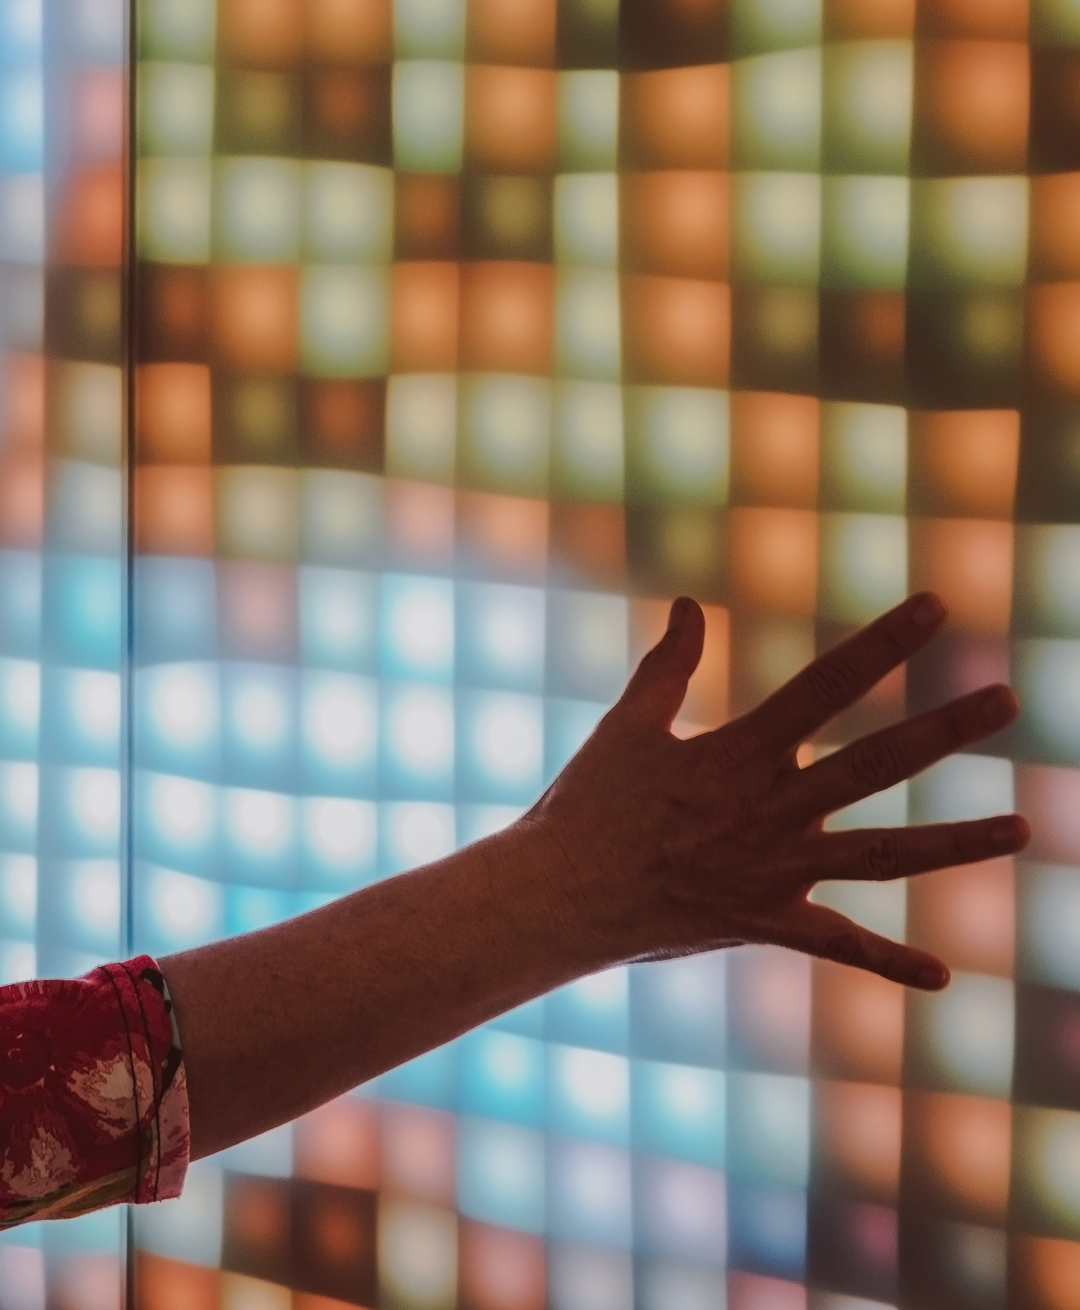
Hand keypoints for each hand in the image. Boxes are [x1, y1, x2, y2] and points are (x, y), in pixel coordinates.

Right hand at [518, 592, 1026, 989]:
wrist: (559, 893)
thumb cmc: (587, 805)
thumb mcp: (626, 727)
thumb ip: (667, 667)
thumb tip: (688, 605)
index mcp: (739, 752)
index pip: (826, 684)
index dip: (884, 643)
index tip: (936, 606)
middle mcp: (771, 807)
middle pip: (877, 762)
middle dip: (947, 728)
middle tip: (1010, 698)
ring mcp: (775, 868)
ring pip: (884, 855)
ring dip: (957, 844)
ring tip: (1023, 829)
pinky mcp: (765, 920)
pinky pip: (837, 943)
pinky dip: (890, 962)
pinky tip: (944, 975)